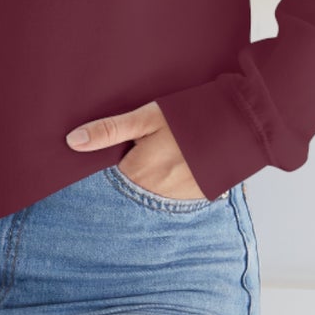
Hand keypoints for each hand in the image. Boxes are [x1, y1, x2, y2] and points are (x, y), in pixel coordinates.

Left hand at [65, 100, 206, 199]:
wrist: (242, 122)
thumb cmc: (191, 115)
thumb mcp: (146, 116)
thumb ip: (110, 131)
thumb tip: (72, 142)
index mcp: (139, 173)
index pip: (113, 171)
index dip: (118, 154)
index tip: (128, 141)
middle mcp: (156, 193)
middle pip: (135, 181)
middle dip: (138, 163)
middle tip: (156, 140)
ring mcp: (180, 198)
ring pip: (156, 187)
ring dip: (159, 172)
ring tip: (174, 147)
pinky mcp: (200, 197)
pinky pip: (178, 191)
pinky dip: (178, 177)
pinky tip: (187, 158)